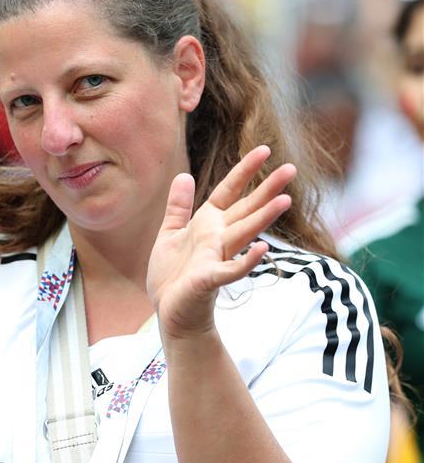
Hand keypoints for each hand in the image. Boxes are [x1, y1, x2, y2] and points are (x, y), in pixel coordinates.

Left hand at [146, 146, 295, 341]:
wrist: (170, 312)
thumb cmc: (172, 276)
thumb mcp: (170, 234)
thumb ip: (178, 207)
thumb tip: (183, 175)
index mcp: (207, 225)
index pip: (229, 192)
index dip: (244, 171)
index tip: (264, 150)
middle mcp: (217, 239)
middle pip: (246, 209)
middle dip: (266, 190)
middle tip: (291, 169)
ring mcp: (217, 258)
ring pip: (244, 234)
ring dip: (263, 218)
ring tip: (285, 200)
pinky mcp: (210, 280)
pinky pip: (231, 270)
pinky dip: (246, 261)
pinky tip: (262, 249)